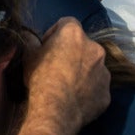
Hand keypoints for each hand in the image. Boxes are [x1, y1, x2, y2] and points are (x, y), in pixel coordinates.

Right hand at [16, 17, 109, 134]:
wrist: (55, 111)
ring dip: (82, 72)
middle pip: (83, 45)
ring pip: (93, 67)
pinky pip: (97, 88)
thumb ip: (30, 41)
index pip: (66, 23)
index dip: (55, 34)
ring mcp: (104, 71)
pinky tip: (75, 100)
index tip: (46, 47)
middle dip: (72, 53)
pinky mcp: (106, 93)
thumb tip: (28, 35)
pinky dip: (88, 91)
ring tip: (66, 87)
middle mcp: (95, 48)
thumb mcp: (28, 56)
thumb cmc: (40, 79)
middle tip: (56, 68)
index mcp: (74, 34)